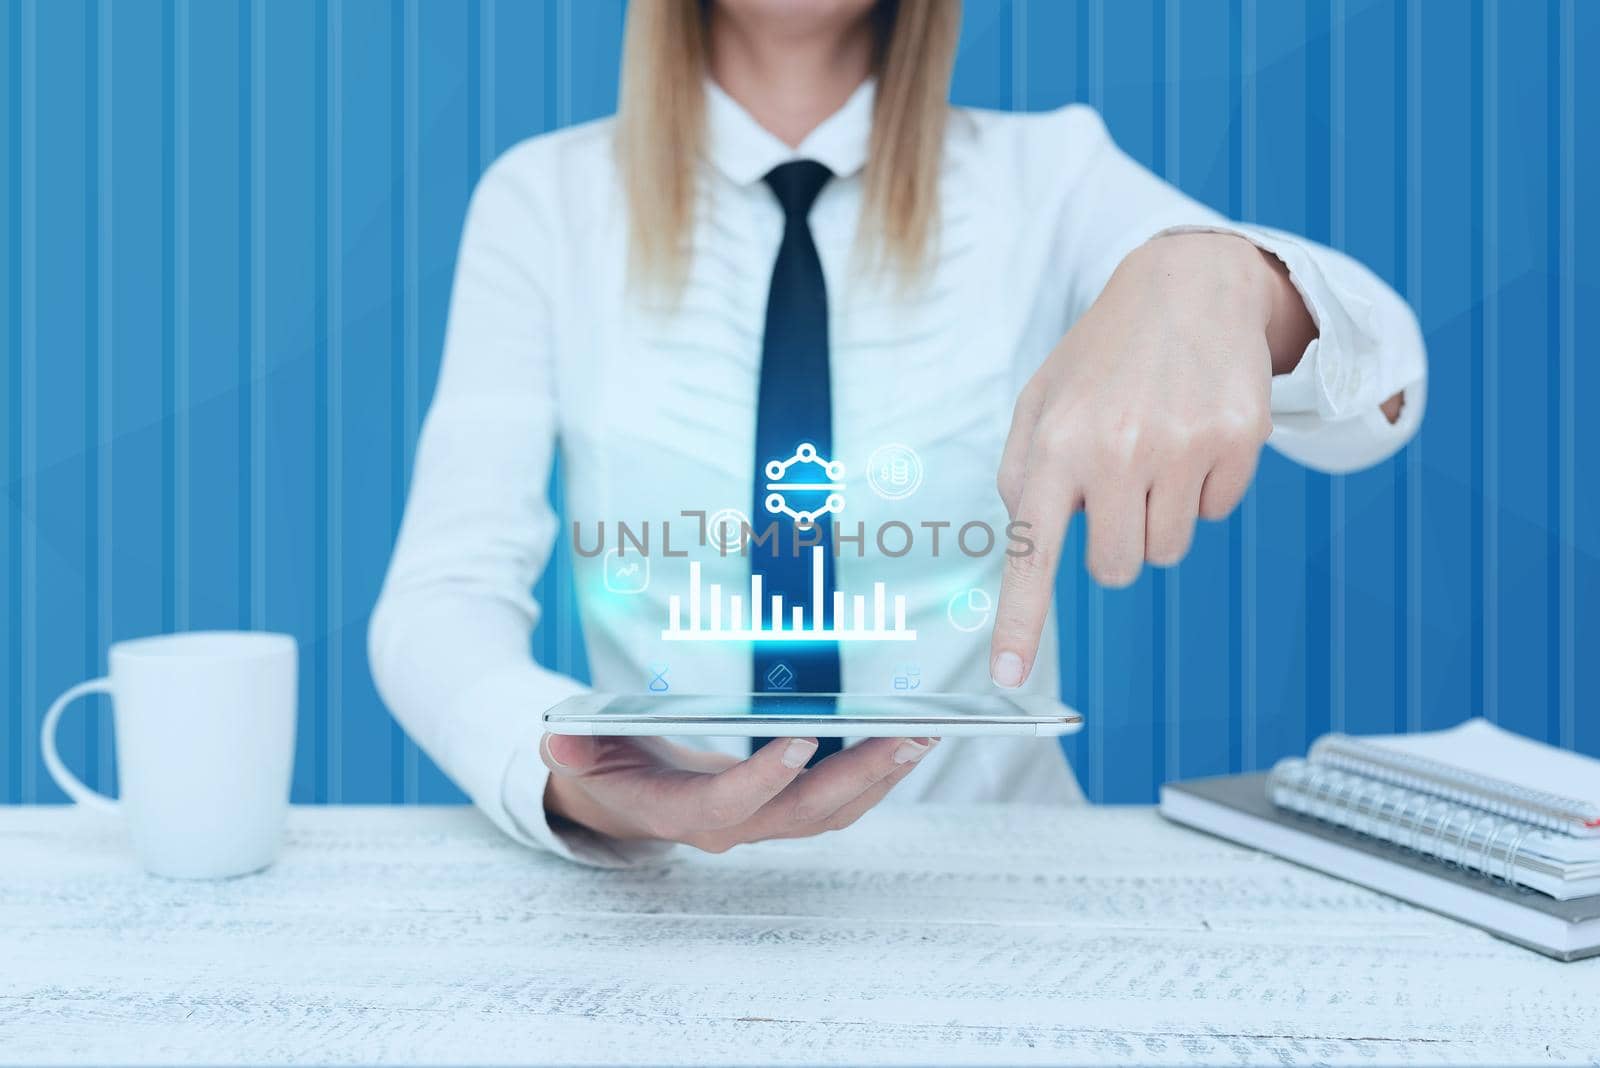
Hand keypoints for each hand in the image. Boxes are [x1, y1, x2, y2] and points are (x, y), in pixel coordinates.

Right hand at [540, 733, 935, 852]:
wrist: (621, 796)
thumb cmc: (606, 763)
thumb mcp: (579, 751)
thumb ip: (572, 747)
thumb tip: (558, 739)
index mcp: (679, 812)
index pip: (727, 805)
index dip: (763, 778)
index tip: (801, 739)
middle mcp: (730, 826)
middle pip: (802, 814)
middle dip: (857, 778)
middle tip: (906, 736)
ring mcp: (762, 821)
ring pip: (830, 812)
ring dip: (879, 777)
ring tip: (922, 735)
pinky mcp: (782, 808)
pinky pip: (836, 802)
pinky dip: (873, 774)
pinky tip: (903, 741)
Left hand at [990, 233, 1295, 688]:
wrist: (1188, 286)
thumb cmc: (1102, 359)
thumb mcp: (1039, 402)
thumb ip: (1021, 476)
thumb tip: (1027, 546)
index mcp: (1054, 446)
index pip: (1033, 552)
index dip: (1021, 621)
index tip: (1009, 677)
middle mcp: (1116, 450)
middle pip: (1116, 568)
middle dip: (1115, 544)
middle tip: (1117, 487)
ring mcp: (1182, 447)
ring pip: (1168, 550)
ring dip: (1158, 519)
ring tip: (1154, 452)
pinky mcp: (1237, 440)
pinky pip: (1216, 514)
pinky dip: (1204, 489)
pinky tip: (1193, 435)